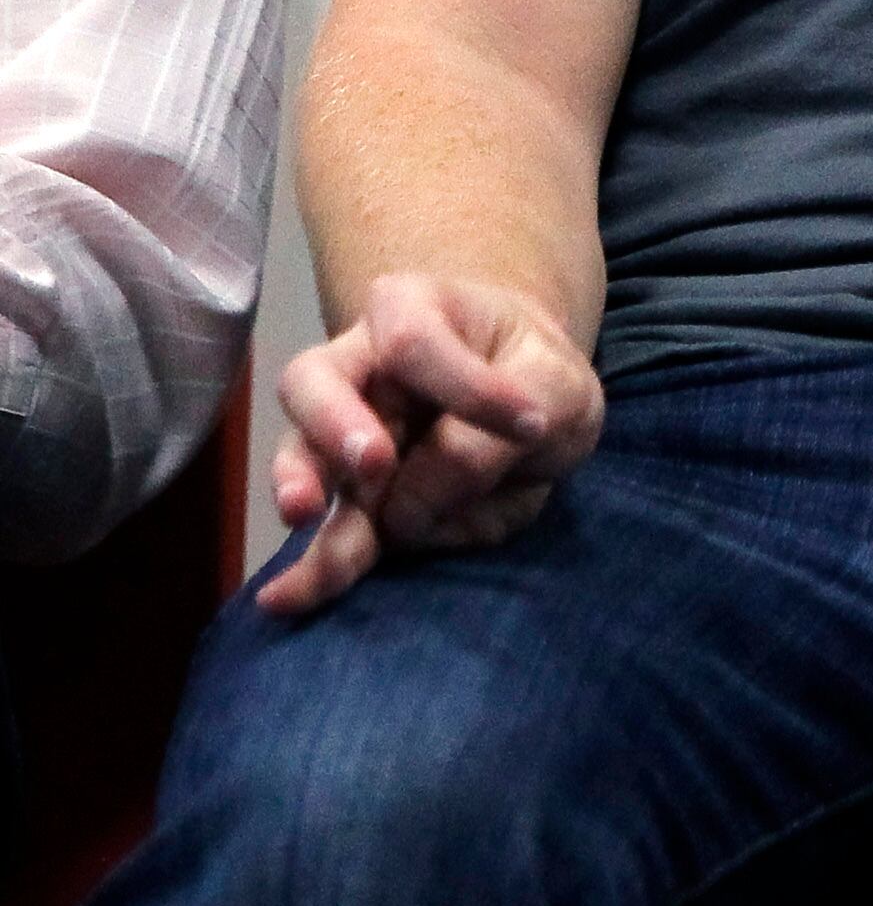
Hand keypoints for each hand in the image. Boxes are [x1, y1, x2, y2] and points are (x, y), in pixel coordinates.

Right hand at [259, 272, 602, 619]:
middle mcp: (360, 369)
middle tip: (373, 462)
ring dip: (308, 496)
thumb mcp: (555, 387)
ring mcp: (345, 439)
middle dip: (334, 424)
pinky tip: (284, 595)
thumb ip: (495, 432)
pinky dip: (305, 565)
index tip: (530, 421)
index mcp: (413, 310)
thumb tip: (408, 502)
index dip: (467, 386)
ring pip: (303, 462)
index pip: (415, 340)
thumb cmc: (537, 376)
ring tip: (310, 519)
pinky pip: (319, 534)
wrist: (531, 408)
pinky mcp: (353, 504)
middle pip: (314, 383)